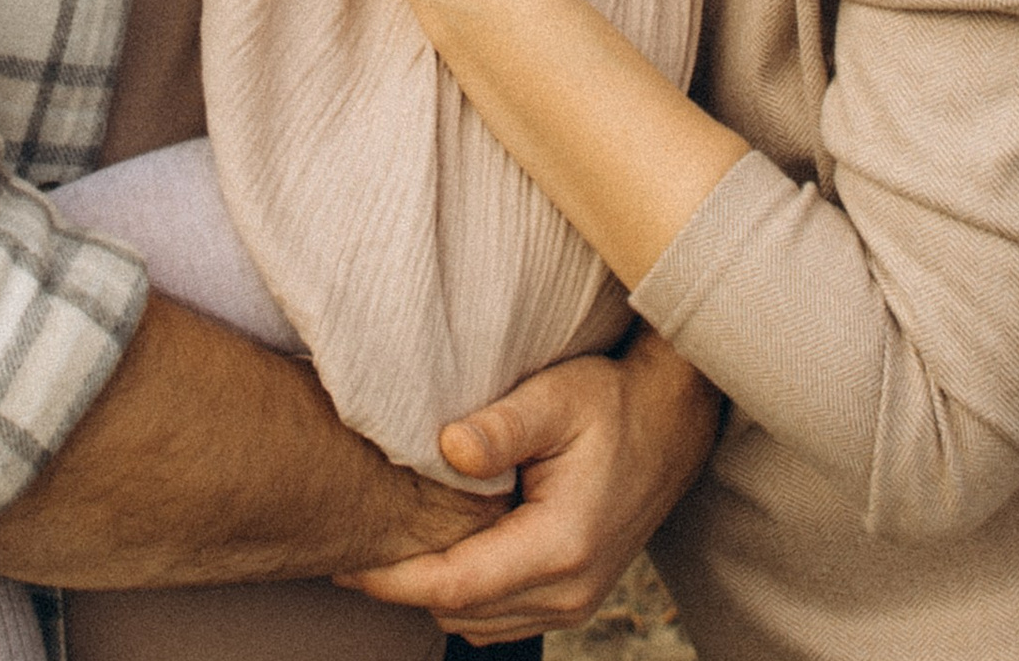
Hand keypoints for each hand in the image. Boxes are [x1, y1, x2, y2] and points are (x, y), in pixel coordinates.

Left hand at [339, 328, 720, 642]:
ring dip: (435, 593)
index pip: (455, 585)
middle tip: (357, 545)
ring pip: (478, 622)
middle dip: (405, 586)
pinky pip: (502, 617)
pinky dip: (467, 595)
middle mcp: (569, 589)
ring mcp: (575, 601)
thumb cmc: (612, 402)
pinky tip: (445, 553)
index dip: (394, 580)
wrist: (672, 424)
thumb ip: (502, 426)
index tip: (346, 562)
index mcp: (560, 546)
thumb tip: (447, 449)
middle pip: (461, 611)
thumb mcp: (557, 397)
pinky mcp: (574, 597)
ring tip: (392, 549)